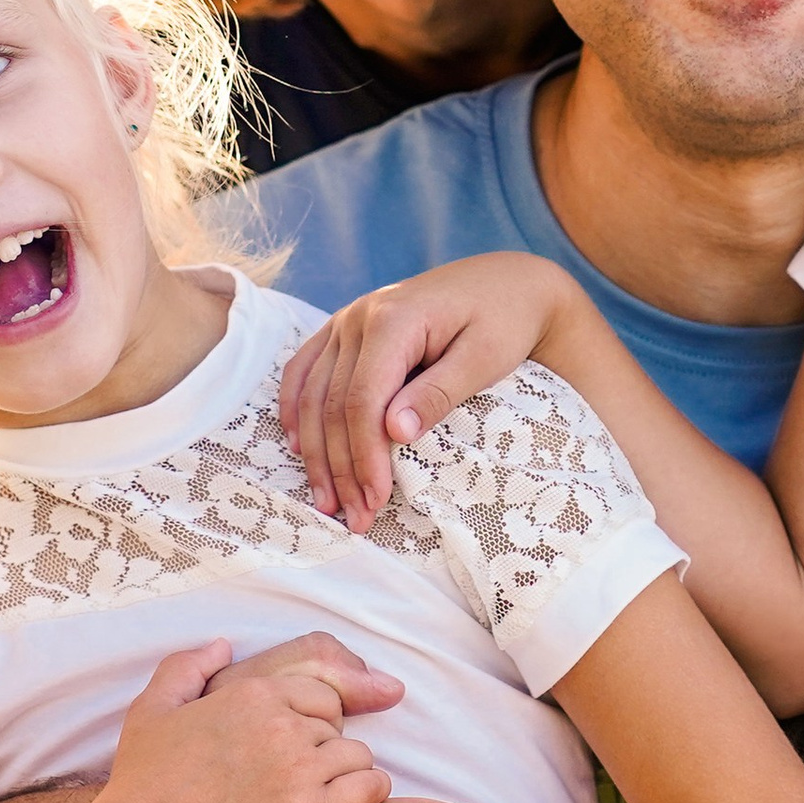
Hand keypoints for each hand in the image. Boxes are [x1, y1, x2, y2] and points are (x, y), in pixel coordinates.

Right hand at [89, 645, 390, 802]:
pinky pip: (370, 788)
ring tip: (324, 797)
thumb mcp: (151, 711)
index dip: (314, 719)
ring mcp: (298, 768)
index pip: (321, 693)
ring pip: (358, 756)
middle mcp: (281, 724)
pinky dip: (368, 794)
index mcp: (251, 694)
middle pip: (339, 726)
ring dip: (347, 774)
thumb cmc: (140, 788)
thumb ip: (187, 667)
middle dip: (327, 749)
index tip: (297, 746)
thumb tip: (223, 645)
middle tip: (303, 779)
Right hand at [278, 252, 575, 528]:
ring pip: (313, 394)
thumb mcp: (484, 357)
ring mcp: (347, 320)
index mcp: (393, 319)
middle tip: (354, 519)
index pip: (362, 400)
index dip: (364, 456)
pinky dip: (296, 409)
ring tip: (328, 501)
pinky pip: (306, 369)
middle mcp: (358, 316)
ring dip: (317, 453)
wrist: (507, 283)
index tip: (376, 500)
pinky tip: (298, 447)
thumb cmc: (505, 321)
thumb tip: (393, 434)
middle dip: (341, 467)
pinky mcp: (346, 328)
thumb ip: (437, 393)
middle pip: (333, 404)